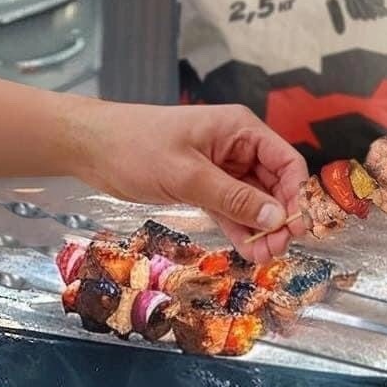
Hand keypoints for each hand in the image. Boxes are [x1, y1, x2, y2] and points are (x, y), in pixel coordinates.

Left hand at [64, 99, 307, 262]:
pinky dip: (238, 228)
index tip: (296, 228)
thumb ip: (232, 197)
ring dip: (259, 228)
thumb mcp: (186, 174)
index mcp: (239, 129)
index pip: (286, 162)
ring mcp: (218, 166)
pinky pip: (229, 208)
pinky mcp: (200, 184)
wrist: (89, 147)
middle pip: (273, 184)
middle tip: (277, 250)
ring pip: (251, 200)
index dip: (296, 195)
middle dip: (278, 217)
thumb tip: (277, 218)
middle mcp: (235, 146)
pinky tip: (248, 250)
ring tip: (264, 257)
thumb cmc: (135, 147)